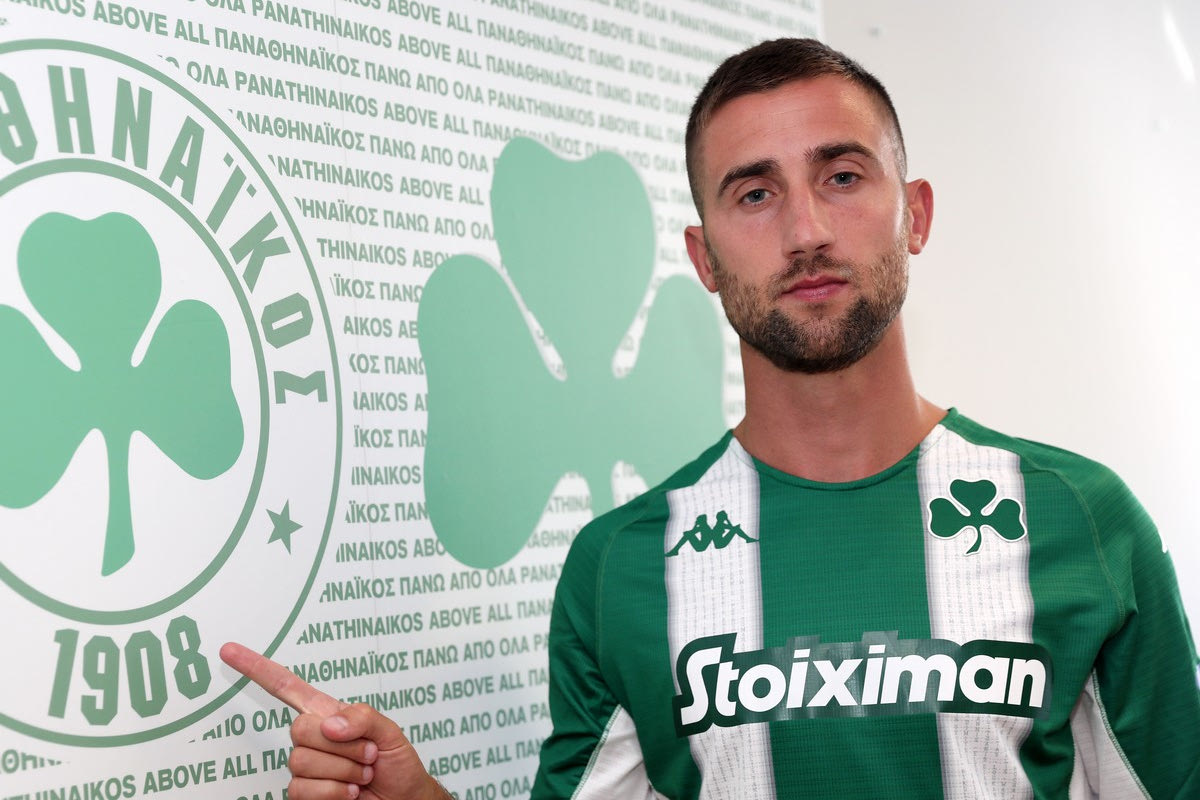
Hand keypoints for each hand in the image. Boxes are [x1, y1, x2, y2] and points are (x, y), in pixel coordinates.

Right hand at [220, 642, 449, 799]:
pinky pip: (303, 789)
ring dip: (343, 770)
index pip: (287, 687)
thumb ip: (361, 718)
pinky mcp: (305, 793)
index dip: (257, 669)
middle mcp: (312, 738)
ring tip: (362, 774)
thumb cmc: (397, 765)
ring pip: (302, 762)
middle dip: (341, 745)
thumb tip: (328, 725)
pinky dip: (335, 792)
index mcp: (328, 714)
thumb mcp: (389, 731)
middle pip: (298, 729)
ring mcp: (306, 767)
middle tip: (367, 754)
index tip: (229, 651)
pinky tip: (351, 793)